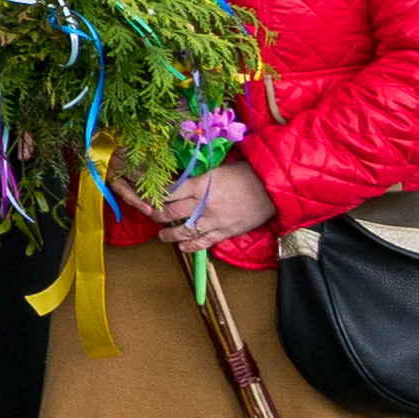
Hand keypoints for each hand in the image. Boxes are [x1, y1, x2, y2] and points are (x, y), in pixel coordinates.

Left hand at [159, 157, 278, 250]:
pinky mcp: (226, 232)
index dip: (155, 195)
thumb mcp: (217, 170)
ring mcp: (214, 220)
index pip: (169, 191)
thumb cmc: (245, 173)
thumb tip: (181, 182)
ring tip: (162, 236)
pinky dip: (192, 246)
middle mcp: (203, 204)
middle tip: (151, 215)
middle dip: (157, 215)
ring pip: (184, 231)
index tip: (147, 196)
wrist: (271, 188)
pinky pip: (204, 242)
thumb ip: (198, 178)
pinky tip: (183, 247)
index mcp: (199, 184)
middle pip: (171, 212)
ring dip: (169, 235)